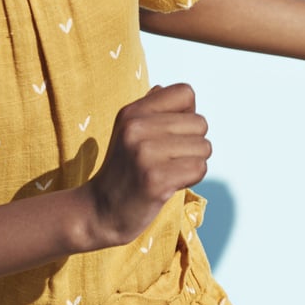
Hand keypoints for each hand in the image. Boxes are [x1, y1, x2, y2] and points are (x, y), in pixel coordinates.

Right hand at [84, 84, 211, 246]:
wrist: (100, 211)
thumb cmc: (125, 170)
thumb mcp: (130, 132)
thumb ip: (154, 110)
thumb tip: (178, 92)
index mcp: (132, 112)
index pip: (185, 93)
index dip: (187, 115)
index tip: (171, 134)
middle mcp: (136, 128)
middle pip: (200, 123)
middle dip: (193, 144)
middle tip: (168, 160)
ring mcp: (144, 153)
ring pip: (204, 147)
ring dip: (193, 163)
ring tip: (167, 172)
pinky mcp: (155, 179)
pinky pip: (199, 169)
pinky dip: (192, 179)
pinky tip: (169, 185)